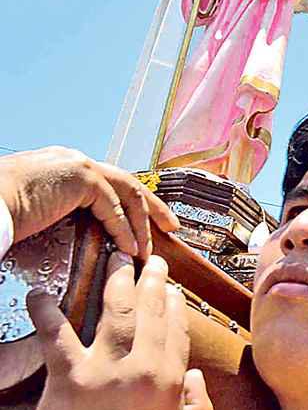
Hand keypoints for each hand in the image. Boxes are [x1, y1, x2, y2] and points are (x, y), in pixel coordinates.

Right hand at [0, 147, 178, 259]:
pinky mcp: (80, 177)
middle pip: (127, 183)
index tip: (144, 223)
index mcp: (64, 166)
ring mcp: (79, 165)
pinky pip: (113, 206)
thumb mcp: (36, 211)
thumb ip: (60, 213)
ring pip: (127, 193)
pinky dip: (124, 228)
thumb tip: (71, 233)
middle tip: (169, 227)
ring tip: (149, 248)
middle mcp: (75, 161)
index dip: (130, 204)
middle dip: (151, 207)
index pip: (108, 184)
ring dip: (142, 222)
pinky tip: (131, 248)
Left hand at [24, 254, 213, 409]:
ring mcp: (105, 369)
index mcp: (170, 379)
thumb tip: (197, 378)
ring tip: (115, 256)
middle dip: (151, 280)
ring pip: (116, 311)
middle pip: (150, 311)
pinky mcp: (69, 378)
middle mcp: (142, 366)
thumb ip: (199, 407)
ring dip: (116, 280)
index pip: (176, 329)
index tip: (170, 289)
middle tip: (149, 259)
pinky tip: (38, 294)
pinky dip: (45, 312)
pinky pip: (56, 336)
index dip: (173, 305)